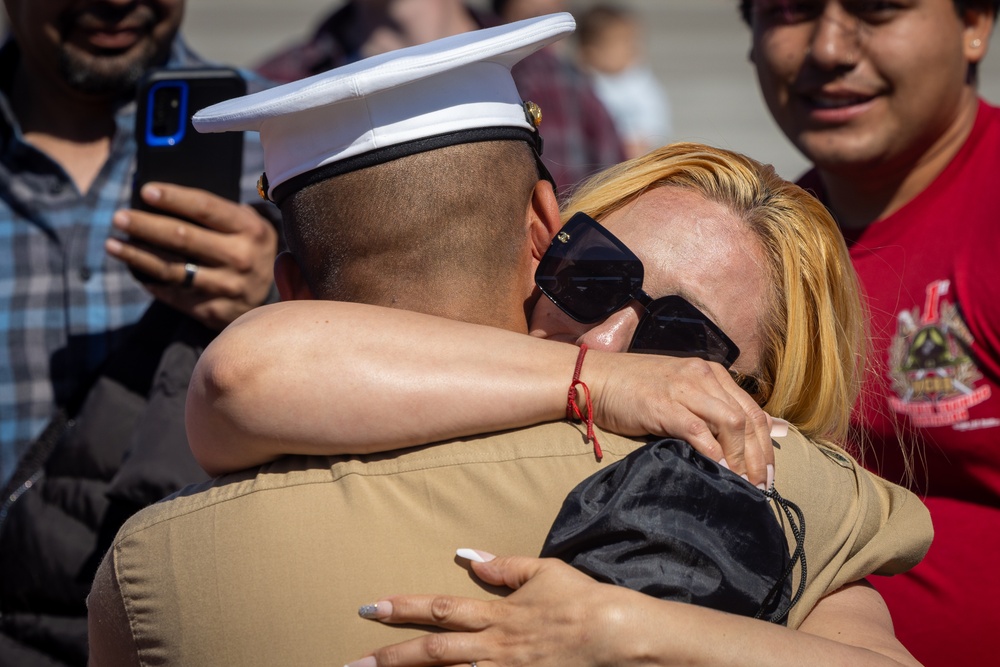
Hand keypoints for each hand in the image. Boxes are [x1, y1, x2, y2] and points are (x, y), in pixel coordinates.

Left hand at [105, 182, 277, 330]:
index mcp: (250, 230)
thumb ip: (217, 214)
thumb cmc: (248, 250)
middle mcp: (241, 258)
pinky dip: (151, 281)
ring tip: (112, 244)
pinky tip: (134, 269)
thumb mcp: (248, 227)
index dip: (173, 198)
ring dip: (136, 255)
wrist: (270, 301)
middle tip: (118, 217)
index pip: (205, 208)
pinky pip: (174, 293)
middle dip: (145, 225)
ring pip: (172, 269)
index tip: (145, 191)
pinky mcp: (215, 310)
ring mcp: (228, 287)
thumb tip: (161, 200)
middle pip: (183, 238)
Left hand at [349, 553, 650, 666]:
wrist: (616, 636)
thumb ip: (504, 567)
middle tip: (354, 664)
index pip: (439, 609)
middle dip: (390, 659)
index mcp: (496, 614)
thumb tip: (467, 557)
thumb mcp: (543, 570)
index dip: (402, 608)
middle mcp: (493, 647)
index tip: (369, 607)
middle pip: (432, 653)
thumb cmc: (581, 600)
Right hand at [586, 351, 774, 487]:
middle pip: (748, 419)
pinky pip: (699, 431)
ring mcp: (684, 389)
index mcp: (712, 373)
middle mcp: (704, 376)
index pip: (752, 410)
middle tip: (760, 486)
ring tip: (741, 483)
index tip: (766, 474)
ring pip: (731, 423)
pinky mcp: (665, 405)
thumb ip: (713, 408)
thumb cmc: (636, 389)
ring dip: (740, 458)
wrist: (596, 379)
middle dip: (758, 457)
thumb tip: (753, 432)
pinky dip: (714, 453)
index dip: (765, 445)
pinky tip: (719, 472)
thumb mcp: (682, 392)